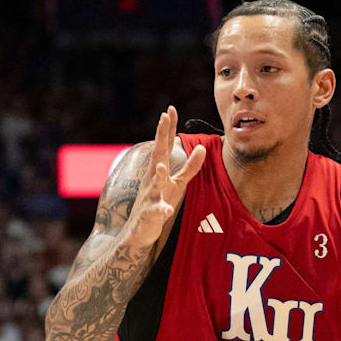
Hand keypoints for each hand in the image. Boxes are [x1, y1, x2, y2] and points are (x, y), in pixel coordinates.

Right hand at [125, 106, 206, 246]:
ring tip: (161, 165)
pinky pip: (156, 211)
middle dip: (160, 136)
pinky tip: (166, 209)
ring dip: (158, 174)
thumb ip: (190, 167)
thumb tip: (202, 148)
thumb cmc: (159, 202)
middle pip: (157, 154)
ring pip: (154, 183)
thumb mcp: (178, 184)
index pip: (163, 145)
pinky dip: (160, 209)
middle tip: (163, 117)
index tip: (171, 109)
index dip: (167, 128)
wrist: (138, 231)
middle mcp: (152, 179)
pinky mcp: (150, 214)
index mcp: (158, 170)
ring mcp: (150, 196)